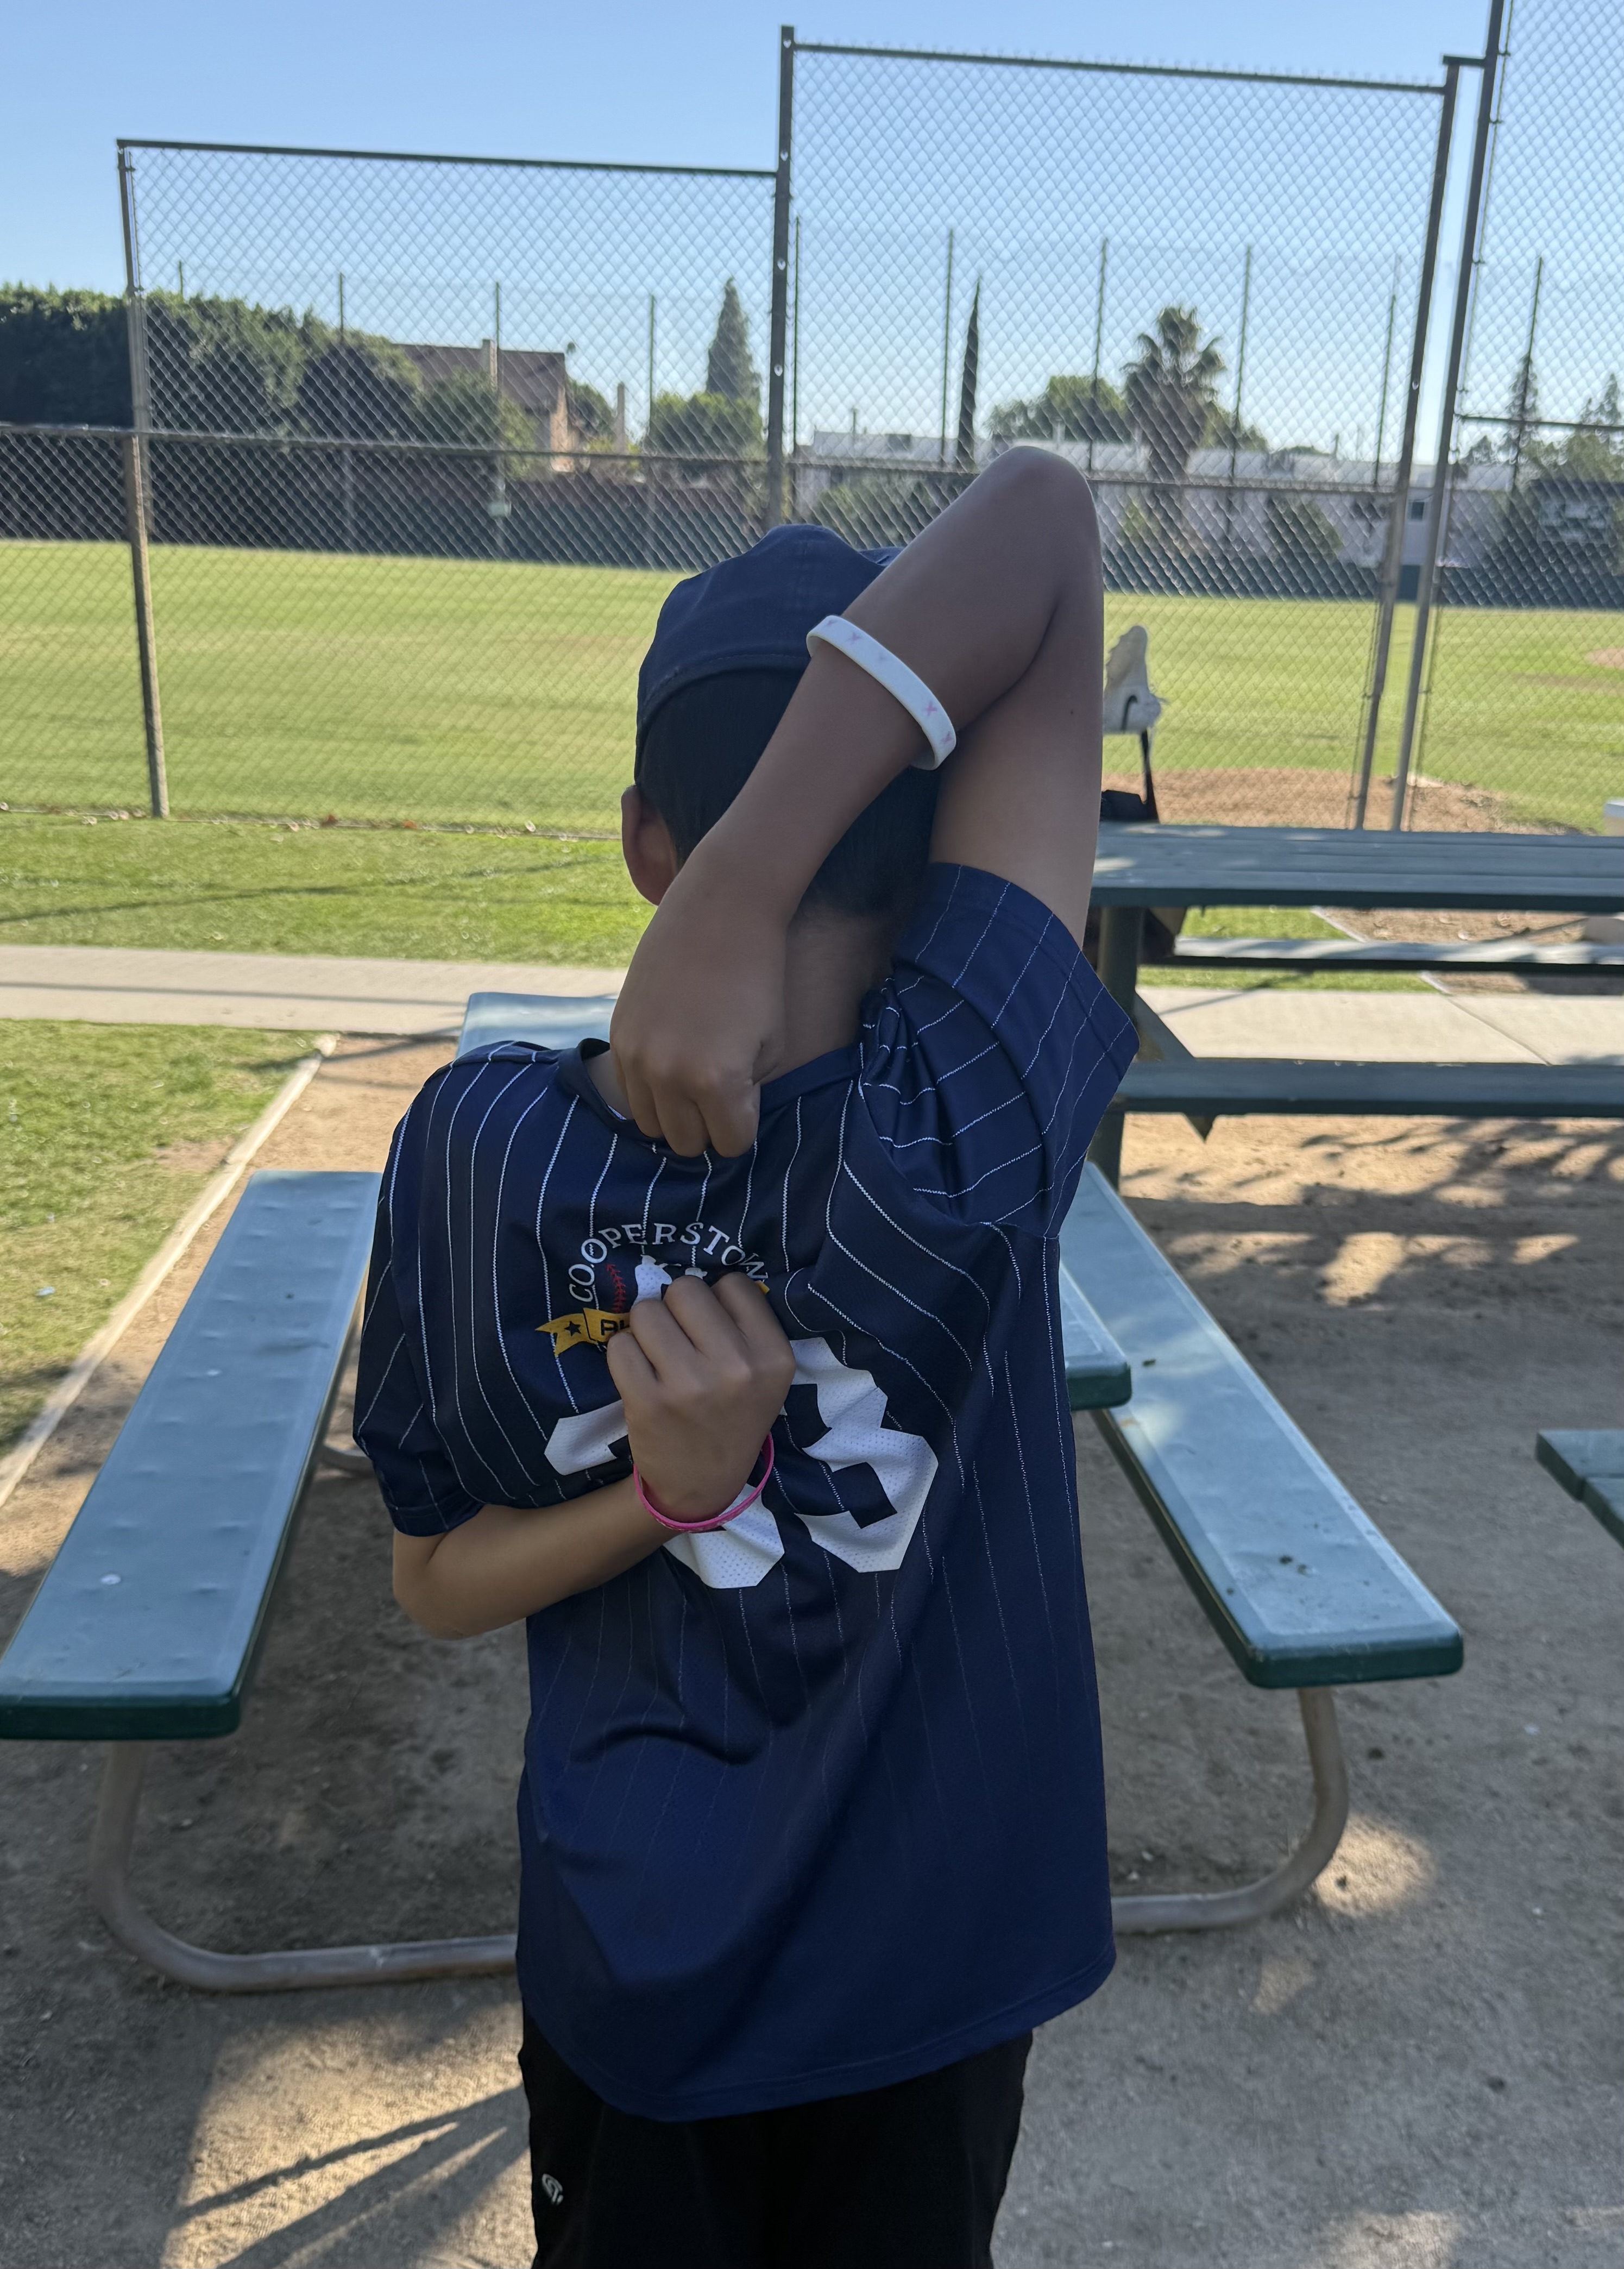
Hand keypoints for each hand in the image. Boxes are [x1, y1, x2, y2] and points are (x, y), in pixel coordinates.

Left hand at [606, 1274, 794, 1519]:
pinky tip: (641, 1374)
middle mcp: (737, 1369)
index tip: (713, 1328)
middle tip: (680, 1338)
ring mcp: (690, 1386)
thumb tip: (698, 1277)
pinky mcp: (647, 1401)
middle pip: (685, 1289)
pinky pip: (620, 1344)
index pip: (733, 1283)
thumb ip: (745, 1325)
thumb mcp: (766, 1375)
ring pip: (647, 1311)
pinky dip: (625, 1354)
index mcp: (773, 1356)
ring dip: (647, 1329)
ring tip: (659, 1356)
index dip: (716, 1300)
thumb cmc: (732, 1417)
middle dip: (676, 1307)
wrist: (701, 1486)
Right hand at [610, 880, 787, 1155]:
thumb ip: (747, 1093)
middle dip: (708, 1125)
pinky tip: (671, 1058)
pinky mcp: (618, 1036)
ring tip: (694, 1078)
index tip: (747, 1094)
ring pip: (652, 1126)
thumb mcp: (773, 1046)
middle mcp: (669, 1076)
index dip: (743, 1125)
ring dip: (676, 1113)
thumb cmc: (759, 978)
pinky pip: (629, 1093)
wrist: (719, 912)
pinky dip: (651, 1089)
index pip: (730, 1143)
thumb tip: (721, 1116)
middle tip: (722, 1091)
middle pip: (687, 1143)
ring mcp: (637, 1057)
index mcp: (717, 1081)